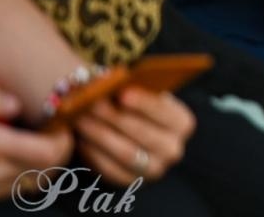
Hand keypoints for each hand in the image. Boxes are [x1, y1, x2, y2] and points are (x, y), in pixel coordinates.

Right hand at [0, 86, 73, 199]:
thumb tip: (18, 104)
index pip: (48, 153)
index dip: (64, 140)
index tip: (64, 124)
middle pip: (48, 170)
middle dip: (60, 150)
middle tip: (59, 130)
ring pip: (35, 181)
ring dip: (47, 163)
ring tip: (44, 139)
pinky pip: (18, 188)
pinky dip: (30, 172)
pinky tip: (26, 153)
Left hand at [71, 87, 191, 186]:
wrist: (131, 134)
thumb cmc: (136, 107)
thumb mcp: (141, 95)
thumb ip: (132, 90)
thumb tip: (112, 82)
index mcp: (182, 124)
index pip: (165, 113)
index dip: (144, 103)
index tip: (122, 93)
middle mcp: (173, 149)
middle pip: (143, 134)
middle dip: (115, 118)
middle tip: (92, 104)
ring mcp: (154, 170)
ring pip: (125, 153)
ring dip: (100, 135)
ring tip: (81, 119)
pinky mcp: (131, 182)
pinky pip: (111, 170)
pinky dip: (95, 154)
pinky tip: (82, 139)